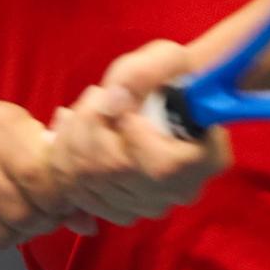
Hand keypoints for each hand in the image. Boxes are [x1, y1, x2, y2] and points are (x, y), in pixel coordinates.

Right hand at [0, 93, 93, 249]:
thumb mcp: (7, 127)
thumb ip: (47, 166)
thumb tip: (88, 222)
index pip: (42, 179)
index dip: (59, 201)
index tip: (60, 204)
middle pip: (23, 212)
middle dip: (40, 223)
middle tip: (40, 218)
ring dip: (16, 234)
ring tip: (16, 221)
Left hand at [48, 40, 231, 227]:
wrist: (166, 100)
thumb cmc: (172, 77)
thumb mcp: (168, 60)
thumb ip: (146, 72)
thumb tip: (116, 94)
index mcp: (205, 159)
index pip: (160, 166)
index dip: (131, 130)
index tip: (123, 95)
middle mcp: (178, 191)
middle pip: (115, 171)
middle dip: (92, 124)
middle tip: (97, 94)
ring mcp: (148, 205)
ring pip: (89, 181)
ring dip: (73, 136)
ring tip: (84, 106)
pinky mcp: (120, 209)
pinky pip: (76, 191)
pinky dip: (64, 156)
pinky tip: (69, 128)